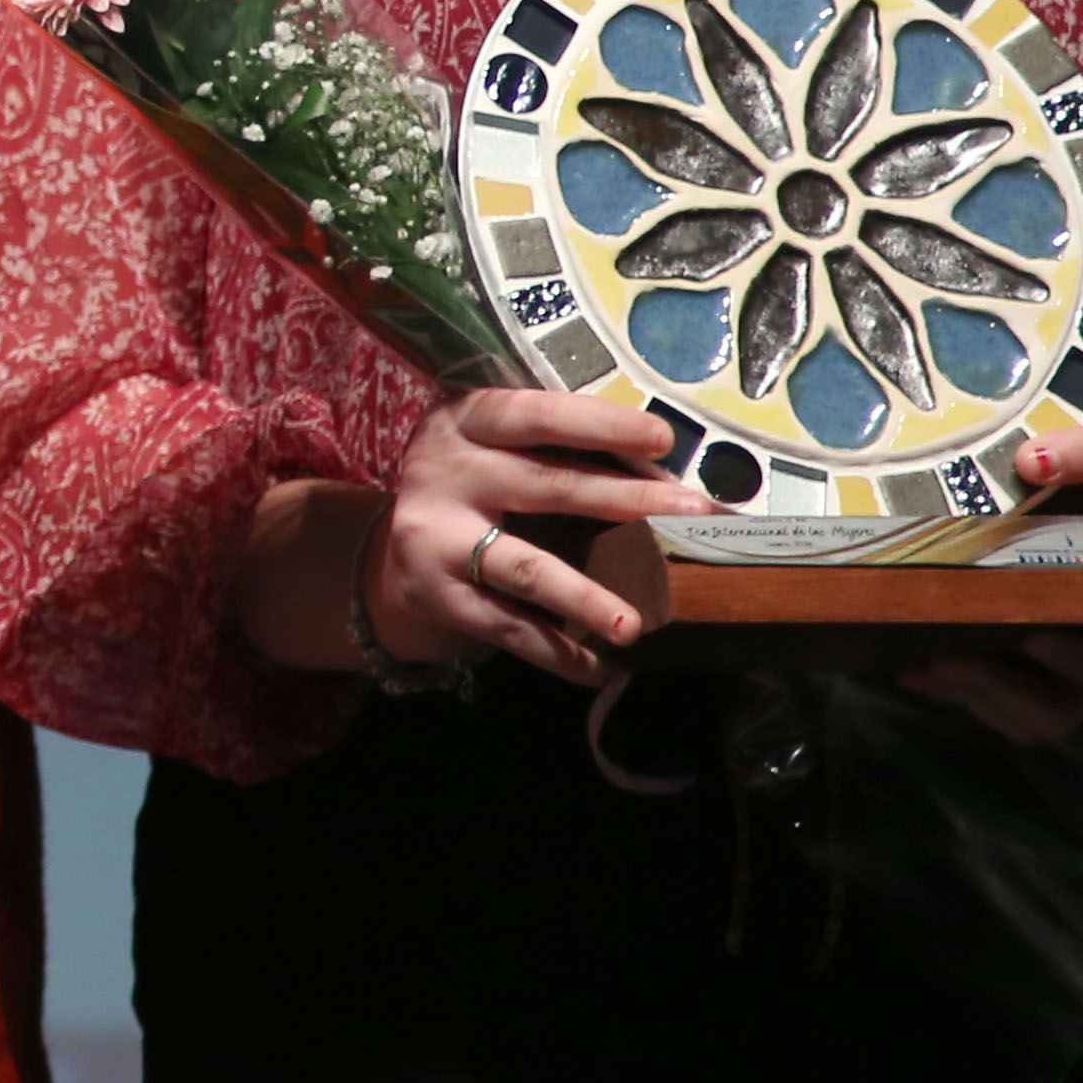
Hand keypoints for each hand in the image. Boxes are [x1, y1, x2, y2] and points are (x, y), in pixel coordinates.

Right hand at [307, 391, 713, 686]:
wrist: (389, 563)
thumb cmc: (471, 493)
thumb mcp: (494, 453)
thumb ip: (554, 454)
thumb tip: (664, 480)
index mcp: (464, 421)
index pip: (536, 414)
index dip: (599, 425)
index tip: (661, 440)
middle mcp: (444, 471)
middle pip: (547, 486)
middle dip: (627, 501)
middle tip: (693, 515)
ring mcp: (436, 536)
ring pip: (526, 567)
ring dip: (587, 598)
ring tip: (635, 626)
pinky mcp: (438, 595)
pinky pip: (509, 626)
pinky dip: (557, 651)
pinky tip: (599, 668)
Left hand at [906, 397, 1082, 742]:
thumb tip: (1031, 461)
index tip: (1034, 634)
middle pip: (1069, 705)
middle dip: (1004, 694)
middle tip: (941, 657)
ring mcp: (1066, 642)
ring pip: (1031, 711)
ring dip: (973, 697)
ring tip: (914, 664)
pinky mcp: (1026, 635)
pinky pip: (997, 691)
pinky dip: (953, 686)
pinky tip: (905, 661)